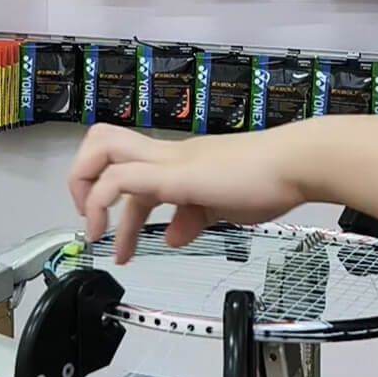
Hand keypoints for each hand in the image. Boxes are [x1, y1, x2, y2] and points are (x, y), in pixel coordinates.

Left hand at [67, 124, 308, 262]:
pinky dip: (107, 203)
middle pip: (101, 139)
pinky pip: (124, 179)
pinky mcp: (176, 175)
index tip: (115, 232)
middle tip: (92, 221)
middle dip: (82, 178)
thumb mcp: (226, 206)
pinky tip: (120, 237)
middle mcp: (168, 155)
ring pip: (103, 149)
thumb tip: (175, 237)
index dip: (110, 198)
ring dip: (87, 192)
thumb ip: (197, 218)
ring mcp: (170, 161)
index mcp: (179, 161)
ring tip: (97, 235)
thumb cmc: (272, 180)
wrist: (296, 163)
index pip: (129, 167)